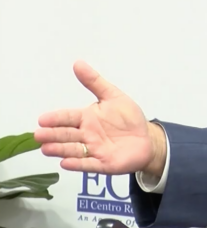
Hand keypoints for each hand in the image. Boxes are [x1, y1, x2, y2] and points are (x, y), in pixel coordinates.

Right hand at [34, 60, 165, 175]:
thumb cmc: (128, 118)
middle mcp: (87, 135)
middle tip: (39, 135)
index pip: (68, 117)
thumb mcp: (113, 97)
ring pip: (73, 150)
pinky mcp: (103, 163)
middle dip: (53, 135)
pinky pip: (89, 164)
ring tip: (46, 148)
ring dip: (60, 149)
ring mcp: (93, 150)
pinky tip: (65, 163)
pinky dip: (77, 164)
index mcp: (87, 118)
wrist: (147, 138)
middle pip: (67, 135)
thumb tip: (78, 63)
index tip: (42, 119)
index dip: (56, 118)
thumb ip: (95, 82)